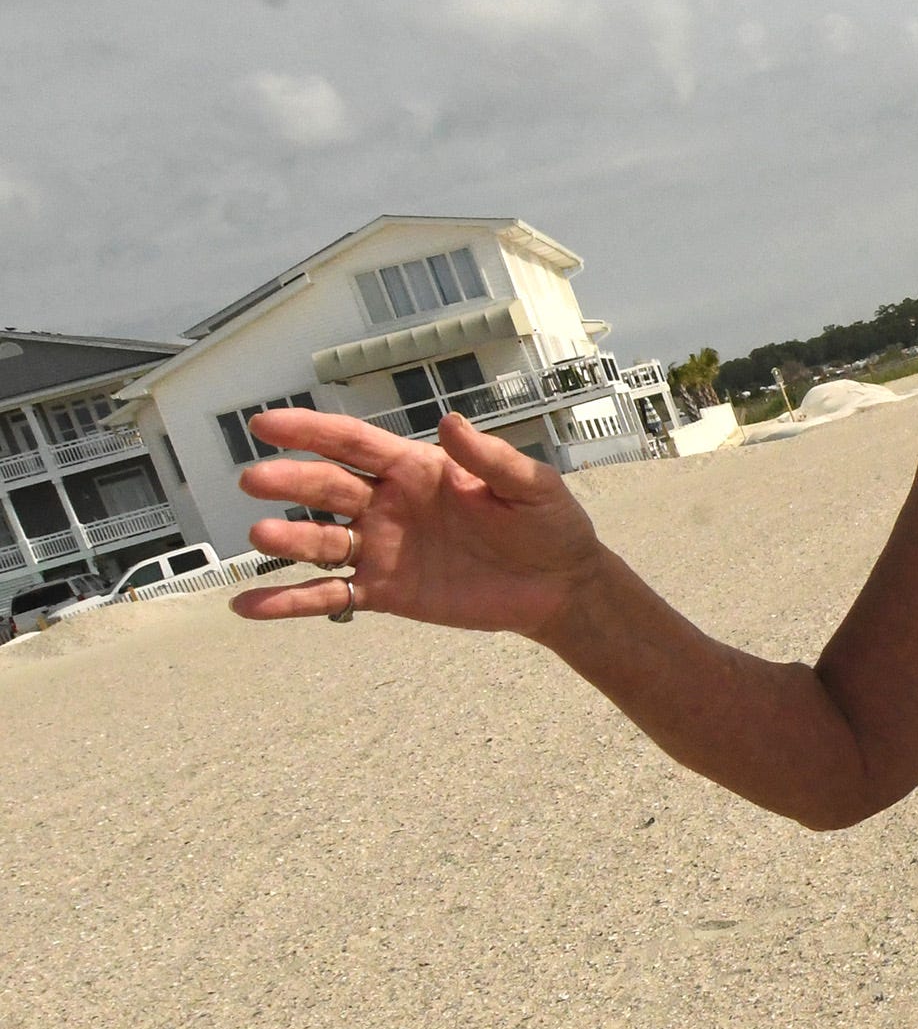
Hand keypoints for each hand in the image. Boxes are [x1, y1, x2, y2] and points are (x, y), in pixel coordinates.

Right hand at [230, 409, 609, 631]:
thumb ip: (490, 458)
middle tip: (255, 480)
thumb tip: (450, 422)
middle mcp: (390, 503)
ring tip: (262, 535)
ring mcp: (382, 548)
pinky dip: (289, 602)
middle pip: (328, 487)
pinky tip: (247, 606)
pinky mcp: (384, 591)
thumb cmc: (548, 524)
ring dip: (289, 539)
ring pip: (322, 541)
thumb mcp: (531, 486)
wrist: (558, 586)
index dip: (310, 431)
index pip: (355, 443)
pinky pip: (329, 596)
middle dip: (291, 481)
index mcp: (418, 468)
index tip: (264, 423)